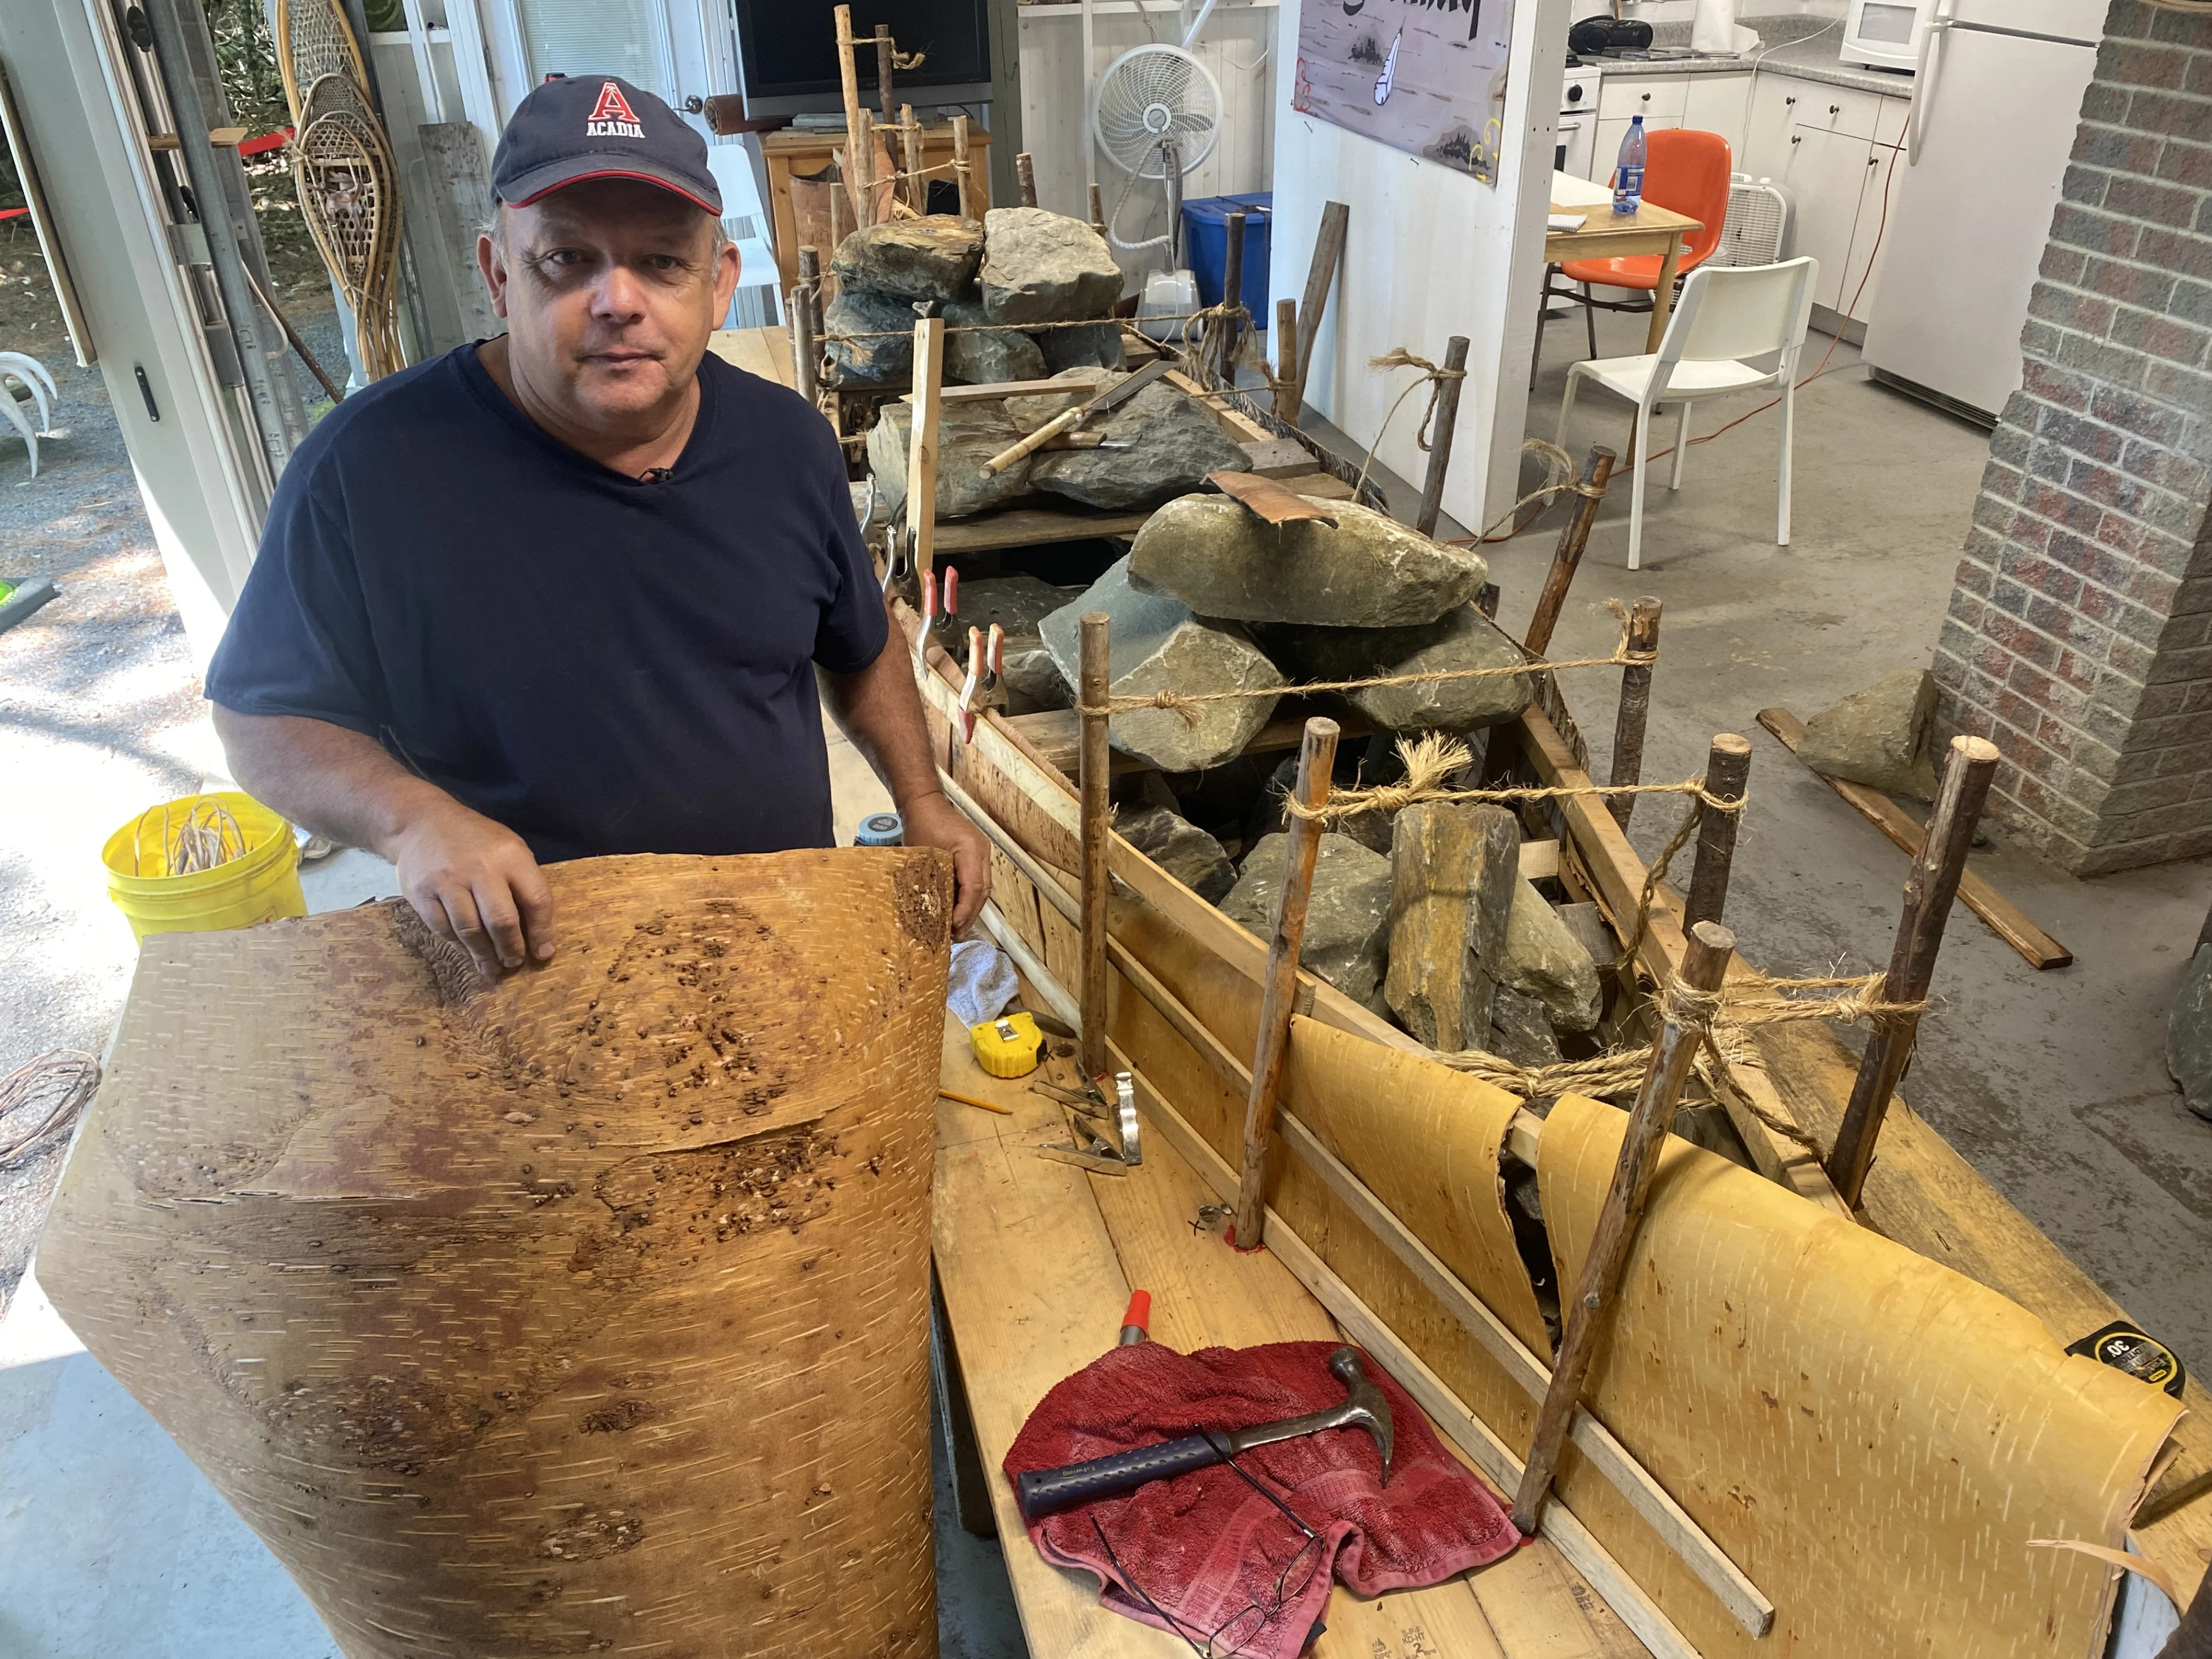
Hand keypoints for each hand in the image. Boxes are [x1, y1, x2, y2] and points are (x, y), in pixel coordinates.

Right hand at [384, 794, 555, 975]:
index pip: (536, 899)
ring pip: (470, 930)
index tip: (544, 953)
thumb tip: (537, 933)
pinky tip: (468, 951)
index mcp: (510, 855)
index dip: (542, 931)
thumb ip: (522, 884)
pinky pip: (444, 929)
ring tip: (492, 968)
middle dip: (511, 949)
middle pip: (501, 921)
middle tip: (514, 962)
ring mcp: (448, 881)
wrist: (421, 822)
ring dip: (484, 955)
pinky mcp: (422, 893)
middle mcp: (480, 868)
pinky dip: (458, 945)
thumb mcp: (508, 848)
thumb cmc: (475, 840)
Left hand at [899, 789, 990, 932]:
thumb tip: (932, 912)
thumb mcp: (922, 855)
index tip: (953, 927)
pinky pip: (976, 881)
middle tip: (956, 934)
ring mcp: (982, 853)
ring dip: (970, 909)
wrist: (925, 803)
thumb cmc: (920, 824)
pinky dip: (968, 897)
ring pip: (982, 888)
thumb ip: (931, 880)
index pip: (974, 887)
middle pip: (982, 891)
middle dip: (970, 915)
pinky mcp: (976, 855)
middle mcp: (982, 851)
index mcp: (971, 849)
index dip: (965, 910)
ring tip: (957, 928)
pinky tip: (957, 911)